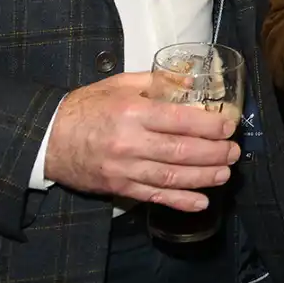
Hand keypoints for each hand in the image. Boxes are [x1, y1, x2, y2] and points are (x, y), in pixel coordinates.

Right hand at [44, 72, 239, 212]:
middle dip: (214, 153)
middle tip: (234, 152)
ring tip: (225, 174)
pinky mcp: (120, 187)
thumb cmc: (86, 107)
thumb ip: (155, 82)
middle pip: (181, 151)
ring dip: (203, 178)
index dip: (209, 126)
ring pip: (172, 176)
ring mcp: (125, 169)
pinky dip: (180, 201)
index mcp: (133, 113)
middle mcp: (131, 143)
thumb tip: (190, 81)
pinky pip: (155, 197)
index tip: (228, 127)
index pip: (180, 121)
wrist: (49, 138)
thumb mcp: (119, 84)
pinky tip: (200, 202)